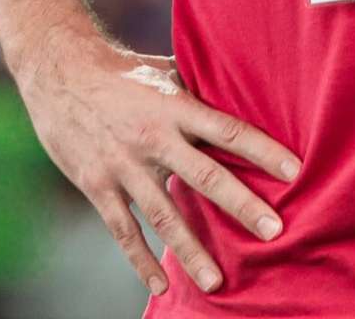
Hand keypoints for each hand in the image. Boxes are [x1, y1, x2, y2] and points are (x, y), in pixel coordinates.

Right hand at [17, 32, 301, 297]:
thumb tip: (242, 94)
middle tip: (274, 231)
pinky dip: (141, 260)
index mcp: (175, 105)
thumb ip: (198, 91)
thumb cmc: (123, 71)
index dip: (262, 150)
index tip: (293, 170)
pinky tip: (161, 284)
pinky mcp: (97, 185)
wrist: (61, 72)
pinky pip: (123, 230)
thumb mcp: (164, 71)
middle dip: (242, 205)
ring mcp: (123, 165)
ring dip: (192, 251)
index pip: (227, 130)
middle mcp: (153, 137)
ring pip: (163, 215)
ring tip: (217, 282)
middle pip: (204, 176)